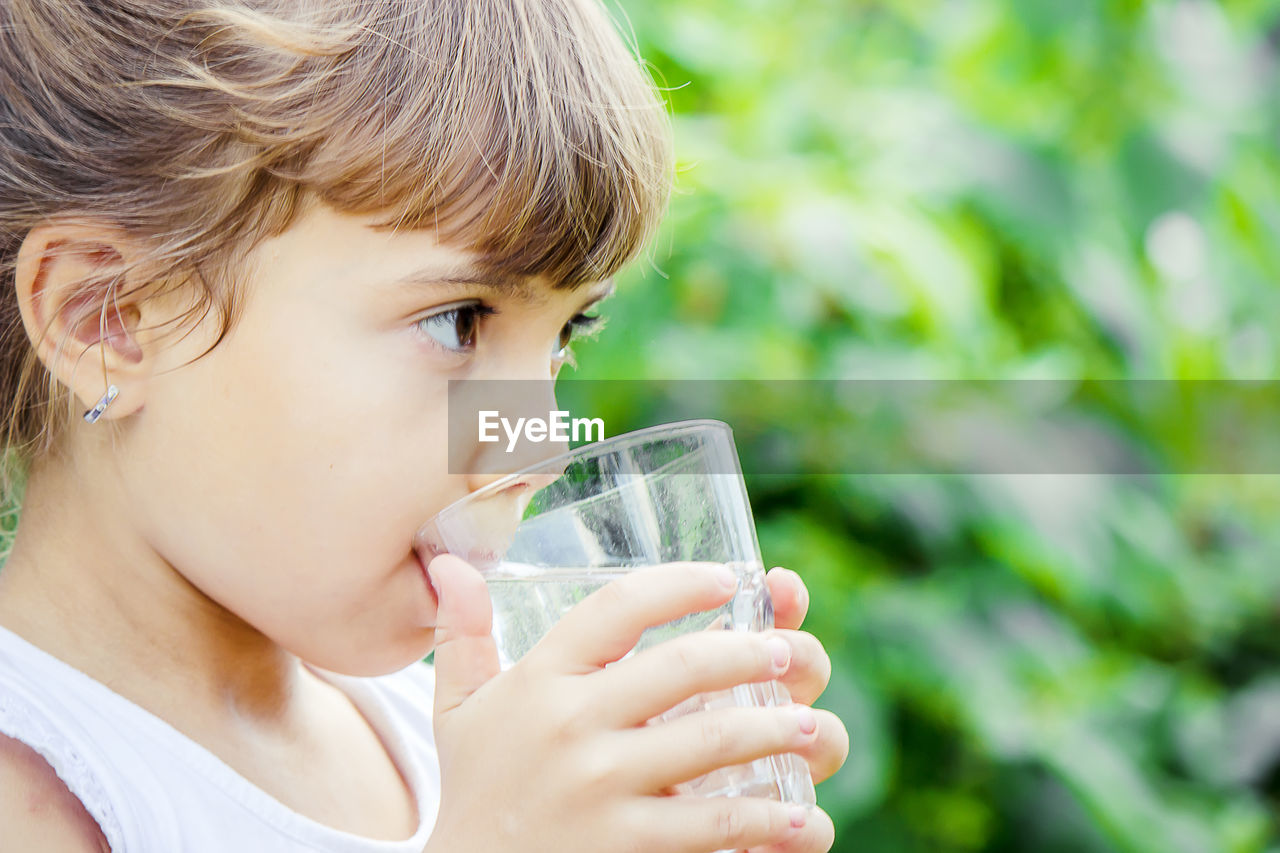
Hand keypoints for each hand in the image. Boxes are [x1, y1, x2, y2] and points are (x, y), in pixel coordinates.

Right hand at [423, 556, 835, 852]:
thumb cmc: (474, 790)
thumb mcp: (458, 711)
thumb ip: (461, 637)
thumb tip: (448, 564)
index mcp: (538, 681)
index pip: (618, 608)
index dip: (680, 585)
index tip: (727, 579)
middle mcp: (569, 726)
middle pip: (682, 667)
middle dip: (751, 653)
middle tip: (788, 654)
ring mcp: (599, 789)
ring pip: (712, 742)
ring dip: (776, 731)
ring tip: (812, 727)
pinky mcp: (625, 847)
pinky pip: (713, 826)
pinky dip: (768, 822)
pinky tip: (805, 819)